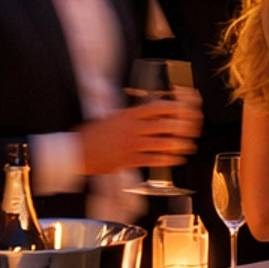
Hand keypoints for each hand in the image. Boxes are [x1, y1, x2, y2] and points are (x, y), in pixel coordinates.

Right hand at [81, 96, 201, 176]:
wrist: (75, 152)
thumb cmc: (92, 135)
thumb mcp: (111, 116)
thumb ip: (130, 114)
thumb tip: (149, 110)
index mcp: (128, 114)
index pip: (158, 106)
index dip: (175, 106)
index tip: (186, 107)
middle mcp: (132, 128)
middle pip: (165, 124)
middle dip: (183, 126)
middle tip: (193, 128)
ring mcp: (131, 145)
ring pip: (162, 143)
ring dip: (179, 144)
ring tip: (188, 145)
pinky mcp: (128, 160)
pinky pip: (153, 160)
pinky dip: (167, 159)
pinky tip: (176, 158)